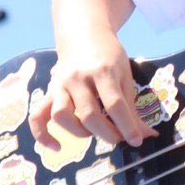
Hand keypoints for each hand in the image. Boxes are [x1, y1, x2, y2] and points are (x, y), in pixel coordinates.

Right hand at [30, 30, 149, 150]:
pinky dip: (43, 136)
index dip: (127, 126)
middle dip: (106, 134)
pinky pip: (37, 117)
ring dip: (79, 132)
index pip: (114, 104)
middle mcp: (78, 78)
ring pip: (61, 116)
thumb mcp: (125, 76)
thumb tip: (147, 135)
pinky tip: (57, 148)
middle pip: (89, 114)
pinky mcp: (48, 92)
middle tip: (118, 138)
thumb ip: (132, 107)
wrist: (83, 36)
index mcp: (102, 71)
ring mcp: (60, 85)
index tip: (137, 141)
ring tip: (93, 132)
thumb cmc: (109, 57)